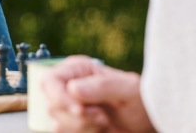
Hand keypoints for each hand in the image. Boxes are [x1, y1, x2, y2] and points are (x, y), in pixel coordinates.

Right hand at [41, 55, 155, 132]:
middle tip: (103, 117)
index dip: (60, 98)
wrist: (146, 122)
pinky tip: (100, 130)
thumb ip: (102, 86)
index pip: (50, 81)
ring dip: (83, 128)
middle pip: (53, 106)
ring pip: (58, 124)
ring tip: (104, 122)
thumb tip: (73, 88)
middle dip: (79, 118)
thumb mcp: (128, 89)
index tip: (80, 111)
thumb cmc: (140, 99)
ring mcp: (68, 108)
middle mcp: (67, 87)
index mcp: (77, 69)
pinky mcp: (71, 125)